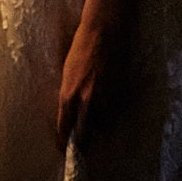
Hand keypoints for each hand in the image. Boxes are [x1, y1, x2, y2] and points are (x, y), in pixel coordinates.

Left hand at [54, 18, 112, 146]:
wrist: (102, 32)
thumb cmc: (80, 49)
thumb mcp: (67, 74)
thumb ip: (69, 95)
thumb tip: (71, 112)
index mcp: (68, 95)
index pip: (64, 127)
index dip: (63, 140)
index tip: (62, 148)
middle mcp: (86, 101)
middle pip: (84, 134)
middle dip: (82, 142)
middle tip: (80, 147)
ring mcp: (104, 98)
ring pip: (103, 125)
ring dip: (99, 125)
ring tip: (97, 122)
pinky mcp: (119, 92)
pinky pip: (115, 111)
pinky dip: (111, 112)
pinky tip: (109, 106)